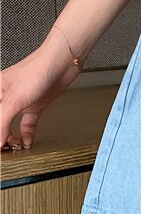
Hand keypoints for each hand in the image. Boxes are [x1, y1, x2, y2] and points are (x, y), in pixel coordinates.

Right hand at [1, 26, 83, 149]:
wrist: (62, 63)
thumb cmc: (37, 70)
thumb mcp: (13, 100)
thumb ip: (1, 123)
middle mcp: (5, 96)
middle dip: (0, 136)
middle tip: (3, 150)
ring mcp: (21, 101)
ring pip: (10, 124)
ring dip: (11, 137)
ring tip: (14, 148)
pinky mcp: (36, 104)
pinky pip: (27, 123)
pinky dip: (26, 133)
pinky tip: (27, 141)